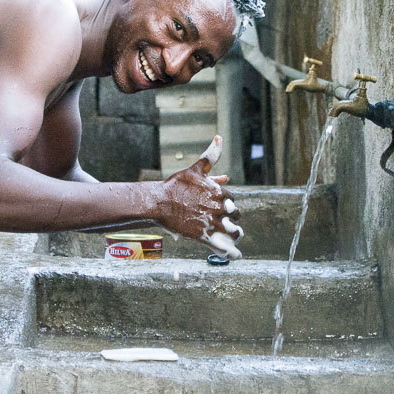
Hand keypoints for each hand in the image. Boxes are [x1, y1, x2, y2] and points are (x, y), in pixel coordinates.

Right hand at [156, 136, 243, 258]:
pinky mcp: (204, 236)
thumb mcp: (195, 169)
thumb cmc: (176, 185)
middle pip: (236, 215)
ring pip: (233, 231)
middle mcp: (219, 208)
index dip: (227, 203)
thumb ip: (211, 156)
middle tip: (224, 220)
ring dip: (235, 234)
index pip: (232, 199)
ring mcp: (212, 223)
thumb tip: (220, 138)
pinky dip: (231, 253)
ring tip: (233, 237)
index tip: (222, 205)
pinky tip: (235, 255)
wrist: (158, 202)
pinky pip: (223, 247)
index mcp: (219, 192)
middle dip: (231, 217)